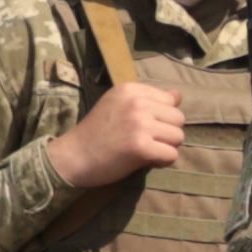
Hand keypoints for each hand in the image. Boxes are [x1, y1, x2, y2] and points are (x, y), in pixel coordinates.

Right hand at [46, 76, 191, 192]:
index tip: (144, 126)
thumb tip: (178, 95)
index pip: (170, 100)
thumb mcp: (119, 106)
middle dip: (167, 133)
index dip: (162, 117)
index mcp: (130, 89)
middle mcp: (137, 103)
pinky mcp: (141, 146)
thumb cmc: (97, 133)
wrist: (72, 156)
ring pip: (178, 136)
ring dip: (166, 147)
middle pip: (178, 118)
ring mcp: (139, 124)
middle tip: (146, 141)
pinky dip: (162, 162)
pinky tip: (145, 160)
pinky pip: (171, 155)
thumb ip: (148, 100)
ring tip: (145, 150)